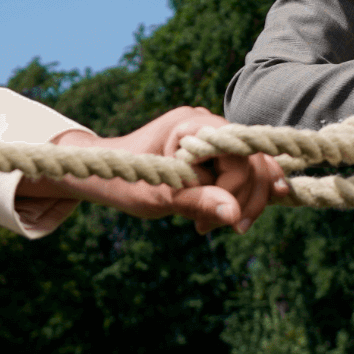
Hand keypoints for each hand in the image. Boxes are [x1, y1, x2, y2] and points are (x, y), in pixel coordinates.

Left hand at [16, 107, 287, 234]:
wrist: (101, 171)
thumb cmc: (125, 180)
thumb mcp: (158, 196)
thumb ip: (197, 201)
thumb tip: (235, 215)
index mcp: (191, 123)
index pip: (238, 154)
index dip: (236, 189)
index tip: (215, 223)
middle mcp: (205, 123)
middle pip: (251, 159)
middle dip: (243, 199)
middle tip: (219, 229)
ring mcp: (209, 135)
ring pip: (251, 166)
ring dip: (243, 200)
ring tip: (216, 226)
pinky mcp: (209, 152)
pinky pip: (239, 170)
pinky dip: (239, 194)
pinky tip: (237, 215)